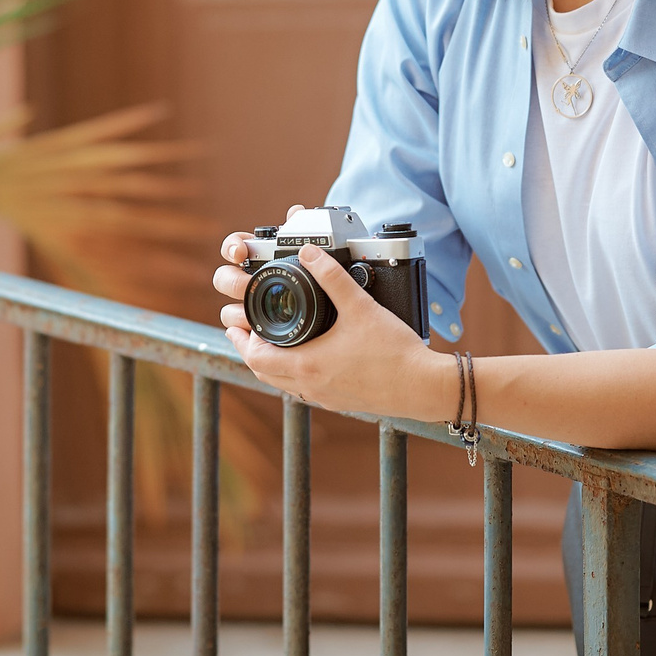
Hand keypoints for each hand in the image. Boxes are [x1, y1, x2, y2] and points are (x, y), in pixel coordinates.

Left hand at [213, 226, 444, 420]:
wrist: (421, 387)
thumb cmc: (393, 352)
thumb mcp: (361, 307)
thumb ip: (333, 277)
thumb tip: (309, 253)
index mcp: (307, 364)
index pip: (255, 356)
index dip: (240, 340)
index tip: (234, 325)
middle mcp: (309, 386)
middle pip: (264, 373)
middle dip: (250, 351)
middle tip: (246, 333)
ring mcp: (324, 397)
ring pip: (283, 384)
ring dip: (272, 365)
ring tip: (273, 344)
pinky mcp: (340, 402)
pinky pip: (304, 390)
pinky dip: (294, 375)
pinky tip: (308, 360)